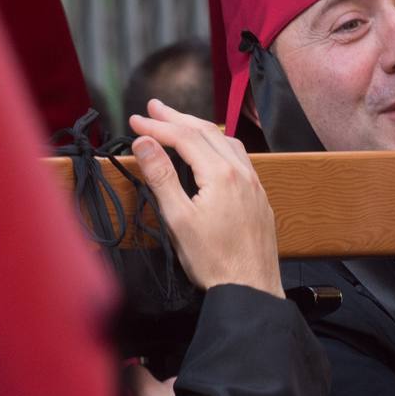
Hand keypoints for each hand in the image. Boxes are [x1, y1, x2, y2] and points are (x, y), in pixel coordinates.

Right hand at [129, 99, 283, 296]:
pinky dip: (219, 145)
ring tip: (179, 123)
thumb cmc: (213, 261)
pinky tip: (212, 152)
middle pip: (207, 132)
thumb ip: (161, 177)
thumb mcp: (178, 220)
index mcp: (221, 174)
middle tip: (153, 107)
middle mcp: (242, 173)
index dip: (157, 126)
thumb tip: (144, 142)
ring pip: (227, 142)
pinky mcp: (259, 198)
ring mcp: (254, 185)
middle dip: (178, 118)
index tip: (134, 119)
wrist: (252, 288)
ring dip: (201, 129)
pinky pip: (240, 158)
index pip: (185, 137)